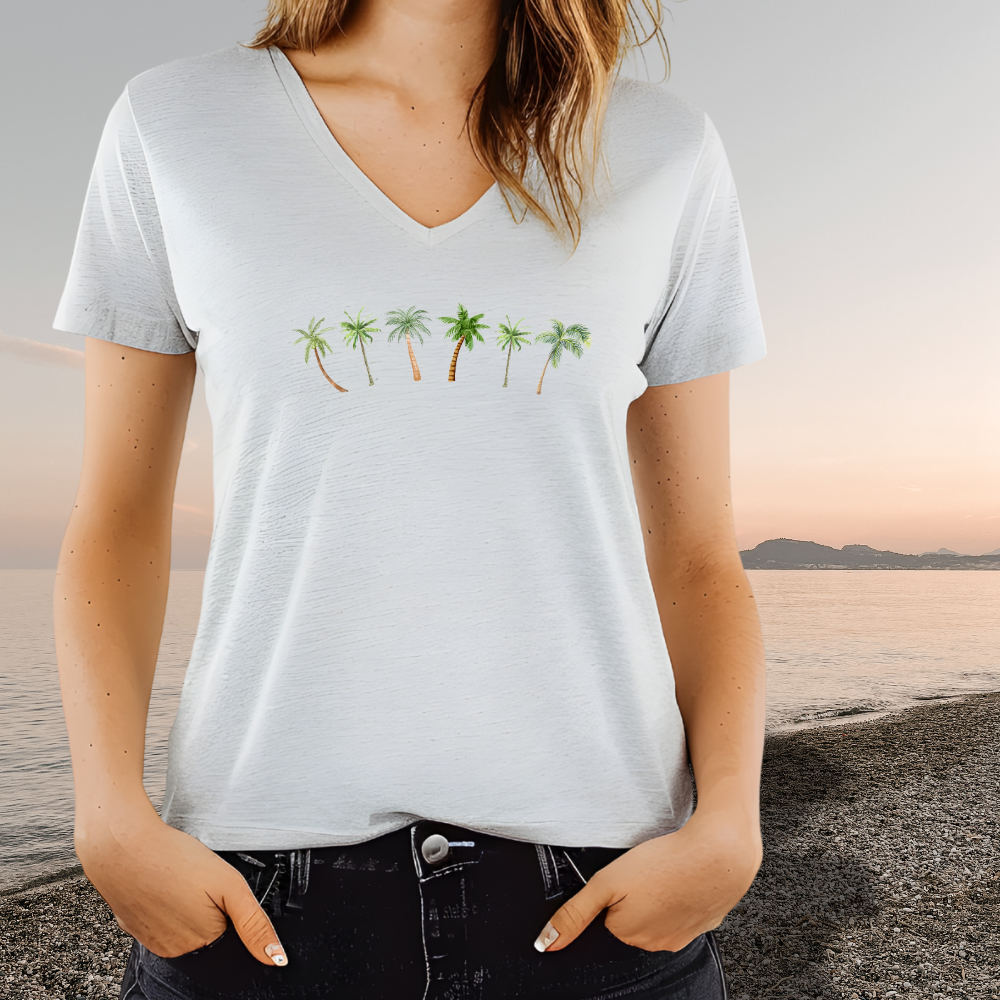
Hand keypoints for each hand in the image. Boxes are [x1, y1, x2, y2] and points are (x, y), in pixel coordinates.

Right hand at [76, 796, 286, 965]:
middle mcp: (173, 949)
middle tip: (198, 879)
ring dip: (185, 903)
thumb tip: (276, 957)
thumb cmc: (173, 859)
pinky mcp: (131, 923)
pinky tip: (162, 881)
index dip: (229, 908)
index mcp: (201, 942)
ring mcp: (149, 938)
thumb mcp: (229, 885)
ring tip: (179, 878)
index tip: (217, 889)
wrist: (122, 845)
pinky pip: (158, 915)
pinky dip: (164, 900)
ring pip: (181, 922)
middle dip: (208, 905)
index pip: (230, 933)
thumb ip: (254, 923)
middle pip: (206, 928)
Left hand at [534, 807, 761, 953]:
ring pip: (658, 914)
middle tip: (648, 872)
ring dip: (659, 896)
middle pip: (632, 915)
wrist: (718, 853)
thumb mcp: (607, 882)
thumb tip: (545, 944)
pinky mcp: (704, 923)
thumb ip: (575, 913)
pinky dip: (682, 896)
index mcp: (628, 935)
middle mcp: (655, 943)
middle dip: (636, 895)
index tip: (628, 877)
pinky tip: (684, 879)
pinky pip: (683, 911)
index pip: (608, 913)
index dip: (616, 890)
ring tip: (667, 873)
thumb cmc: (664, 863)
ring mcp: (683, 936)